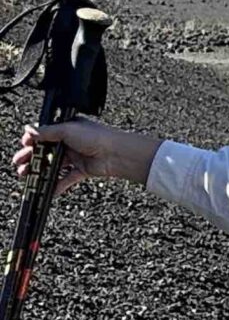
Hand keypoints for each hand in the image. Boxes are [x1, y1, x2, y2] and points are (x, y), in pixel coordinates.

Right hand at [13, 118, 160, 191]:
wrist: (118, 154)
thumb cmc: (98, 137)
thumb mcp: (68, 130)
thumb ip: (47, 132)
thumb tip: (29, 130)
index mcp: (68, 128)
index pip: (45, 135)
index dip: (33, 142)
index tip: (23, 147)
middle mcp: (72, 142)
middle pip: (47, 151)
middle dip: (32, 158)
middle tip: (20, 164)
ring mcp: (77, 157)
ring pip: (54, 165)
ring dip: (41, 171)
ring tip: (28, 176)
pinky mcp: (82, 170)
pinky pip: (67, 179)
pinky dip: (57, 185)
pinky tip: (48, 190)